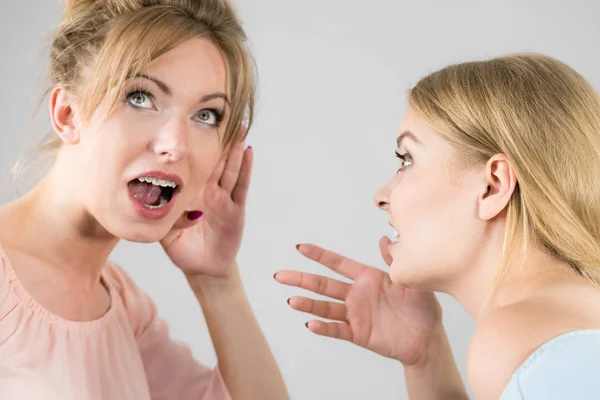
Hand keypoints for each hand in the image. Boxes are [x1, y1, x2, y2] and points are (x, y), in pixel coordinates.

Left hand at [160, 133, 251, 277]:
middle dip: (220, 139)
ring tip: (240, 126)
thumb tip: (163, 202)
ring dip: (235, 148)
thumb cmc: (183, 249)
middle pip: (215, 160)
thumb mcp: (166, 233)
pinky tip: (249, 152)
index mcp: (190, 193)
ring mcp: (224, 199)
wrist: (202, 268)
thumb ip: (163, 218)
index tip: (195, 122)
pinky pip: (241, 187)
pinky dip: (245, 169)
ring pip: (230, 168)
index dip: (196, 145)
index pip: (193, 164)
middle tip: (224, 114)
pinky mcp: (236, 210)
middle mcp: (208, 192)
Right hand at [275, 237, 442, 364]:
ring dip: (308, 304)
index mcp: (368, 278)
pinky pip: (337, 329)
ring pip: (325, 307)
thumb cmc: (423, 307)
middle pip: (323, 285)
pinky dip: (323, 327)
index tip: (300, 247)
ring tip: (291, 301)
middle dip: (301, 279)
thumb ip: (394, 261)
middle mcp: (356, 294)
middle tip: (280, 275)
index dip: (319, 255)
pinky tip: (310, 323)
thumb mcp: (411, 281)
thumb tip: (384, 238)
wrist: (428, 340)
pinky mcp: (357, 333)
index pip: (338, 264)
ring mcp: (355, 314)